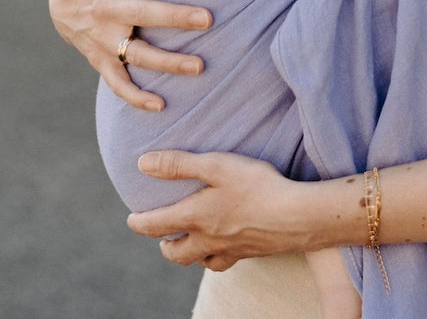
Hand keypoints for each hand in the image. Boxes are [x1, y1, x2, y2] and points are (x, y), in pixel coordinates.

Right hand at [48, 0, 211, 110]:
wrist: (58, 5)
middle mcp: (110, 9)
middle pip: (146, 14)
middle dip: (176, 17)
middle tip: (209, 19)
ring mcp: (105, 38)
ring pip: (138, 53)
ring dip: (168, 62)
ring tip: (200, 66)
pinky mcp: (101, 60)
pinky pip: (119, 82)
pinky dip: (136, 96)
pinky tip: (161, 106)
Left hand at [127, 151, 304, 270]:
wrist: (295, 216)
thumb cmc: (255, 185)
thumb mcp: (216, 165)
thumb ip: (179, 164)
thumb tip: (142, 164)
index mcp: (195, 217)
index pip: (155, 225)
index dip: (138, 223)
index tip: (131, 219)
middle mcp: (207, 239)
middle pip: (175, 254)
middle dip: (164, 245)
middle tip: (162, 235)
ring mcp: (229, 250)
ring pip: (199, 261)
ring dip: (188, 254)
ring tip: (190, 242)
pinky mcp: (249, 253)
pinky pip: (224, 262)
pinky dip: (215, 257)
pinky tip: (224, 246)